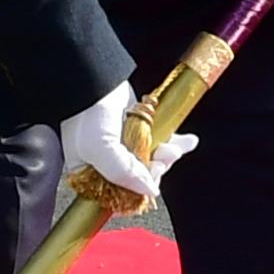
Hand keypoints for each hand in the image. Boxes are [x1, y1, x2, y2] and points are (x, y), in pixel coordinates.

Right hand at [58, 82, 193, 210]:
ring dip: (168, 156)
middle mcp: (108, 165)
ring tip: (175, 147)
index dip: (140, 189)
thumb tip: (150, 191)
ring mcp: (126, 148)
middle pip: (141, 179)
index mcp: (91, 175)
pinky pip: (160, 142)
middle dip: (157, 169)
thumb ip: (124, 173)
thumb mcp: (100, 148)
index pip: (121, 195)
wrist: (95, 79)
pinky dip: (176, 143)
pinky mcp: (140, 131)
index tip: (151, 178)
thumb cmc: (85, 114)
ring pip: (154, 161)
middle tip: (164, 157)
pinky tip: (188, 141)